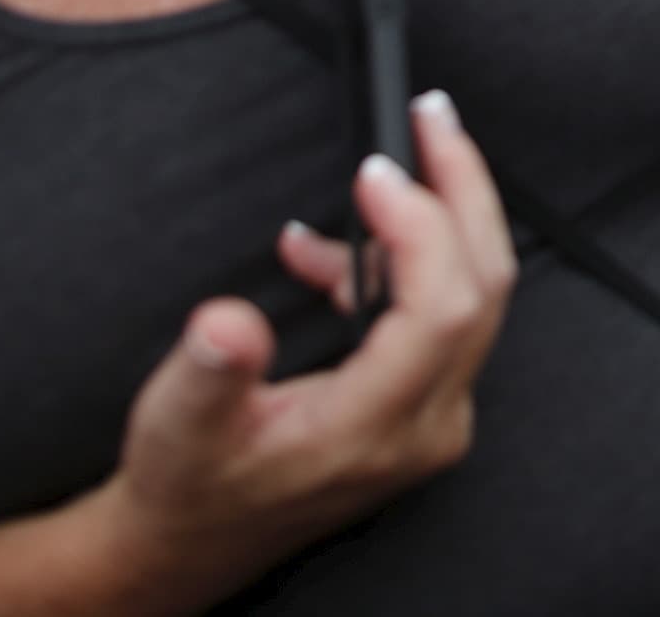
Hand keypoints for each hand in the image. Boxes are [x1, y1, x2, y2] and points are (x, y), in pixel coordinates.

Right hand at [91, 93, 516, 595]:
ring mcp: (434, 418)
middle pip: (482, 287)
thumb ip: (210, 370)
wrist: (191, 543)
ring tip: (370, 177)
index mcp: (373, 430)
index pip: (442, 309)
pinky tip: (330, 254)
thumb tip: (228, 323)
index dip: (423, 225)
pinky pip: (442, 313)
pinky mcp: (424, 406)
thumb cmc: (187, 482)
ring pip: (473, 294)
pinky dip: (399, 264)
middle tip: (430, 117)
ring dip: (431, 220)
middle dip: (461, 190)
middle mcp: (426, 426)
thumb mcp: (176, 423)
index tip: (378, 166)